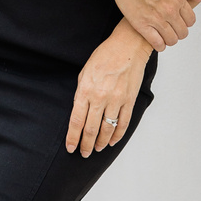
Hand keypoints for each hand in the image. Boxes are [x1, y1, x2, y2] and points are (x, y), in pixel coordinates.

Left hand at [67, 23, 152, 157]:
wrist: (128, 47)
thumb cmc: (105, 56)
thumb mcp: (85, 72)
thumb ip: (81, 93)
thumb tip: (79, 111)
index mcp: (85, 91)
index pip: (76, 121)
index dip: (73, 137)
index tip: (71, 147)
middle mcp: (100, 98)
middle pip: (91, 129)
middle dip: (86, 144)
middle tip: (84, 153)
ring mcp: (116, 100)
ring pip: (107, 129)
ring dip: (101, 142)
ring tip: (97, 149)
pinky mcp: (129, 100)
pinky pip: (123, 123)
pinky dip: (117, 135)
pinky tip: (112, 141)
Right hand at [107, 0, 200, 50]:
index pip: (191, 20)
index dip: (187, 21)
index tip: (181, 20)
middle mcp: (169, 10)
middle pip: (183, 32)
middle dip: (179, 31)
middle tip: (173, 28)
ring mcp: (155, 19)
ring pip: (172, 40)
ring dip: (170, 39)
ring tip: (165, 34)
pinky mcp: (141, 24)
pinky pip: (156, 43)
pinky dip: (159, 45)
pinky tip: (157, 41)